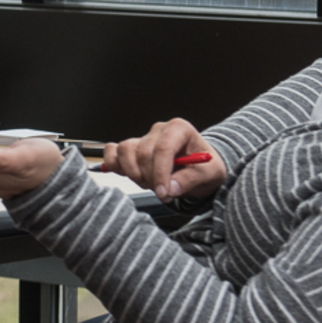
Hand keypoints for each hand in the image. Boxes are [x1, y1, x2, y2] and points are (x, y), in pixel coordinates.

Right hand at [101, 118, 225, 201]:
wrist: (199, 167)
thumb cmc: (204, 167)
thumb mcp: (208, 174)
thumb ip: (189, 180)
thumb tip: (170, 188)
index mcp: (179, 129)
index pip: (163, 149)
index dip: (160, 173)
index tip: (164, 193)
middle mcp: (159, 130)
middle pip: (143, 153)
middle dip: (151, 178)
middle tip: (163, 193)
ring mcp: (142, 137)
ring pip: (125, 152)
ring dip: (134, 173)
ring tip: (150, 183)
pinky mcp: (131, 148)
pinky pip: (112, 151)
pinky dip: (114, 164)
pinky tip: (128, 175)